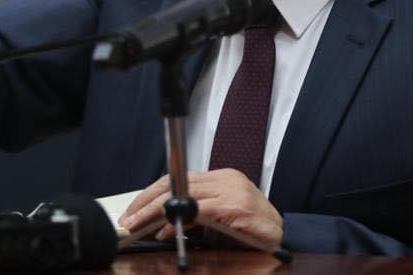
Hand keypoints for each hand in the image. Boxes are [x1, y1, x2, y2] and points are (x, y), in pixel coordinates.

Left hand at [118, 169, 283, 248]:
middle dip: (147, 200)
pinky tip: (167, 230)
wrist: (283, 235)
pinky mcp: (235, 206)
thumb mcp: (218, 218)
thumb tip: (164, 223)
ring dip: (156, 211)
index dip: (152, 192)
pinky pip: (199, 210)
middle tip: (130, 217)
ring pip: (183, 194)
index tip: (135, 207)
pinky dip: (179, 220)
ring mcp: (231, 190)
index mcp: (220, 177)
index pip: (178, 177)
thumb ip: (194, 215)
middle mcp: (225, 179)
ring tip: (140, 223)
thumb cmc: (252, 228)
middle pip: (176, 182)